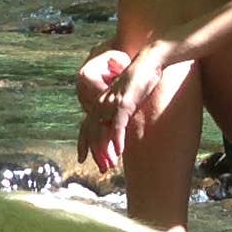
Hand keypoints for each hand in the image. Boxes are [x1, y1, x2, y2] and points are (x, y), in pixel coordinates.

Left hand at [80, 40, 184, 173]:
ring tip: (109, 166)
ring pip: (102, 132)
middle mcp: (102, 104)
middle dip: (96, 153)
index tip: (82, 159)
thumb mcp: (127, 99)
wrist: (148, 62)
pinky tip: (119, 152)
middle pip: (92, 133)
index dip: (84, 143)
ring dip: (105, 151)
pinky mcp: (123, 103)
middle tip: (101, 169)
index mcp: (101, 103)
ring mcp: (111, 104)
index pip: (86, 126)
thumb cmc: (140, 80)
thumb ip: (121, 112)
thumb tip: (121, 127)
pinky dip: (117, 140)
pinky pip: (117, 125)